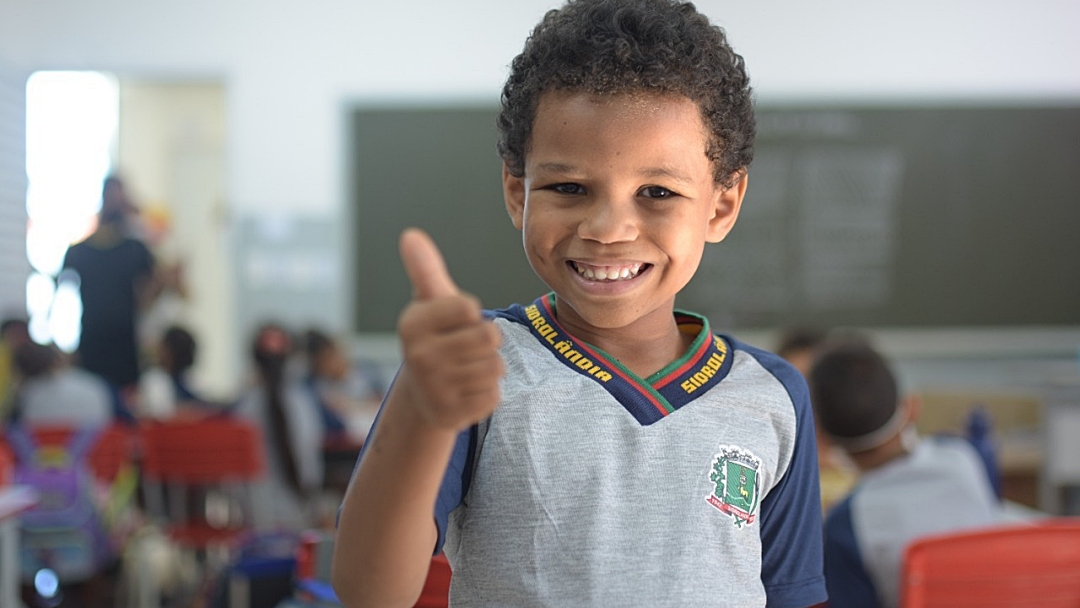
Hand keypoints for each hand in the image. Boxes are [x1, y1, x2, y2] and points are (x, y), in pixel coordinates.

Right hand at [396, 228, 503, 429]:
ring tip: (467, 369)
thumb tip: (410, 234)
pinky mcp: (453, 413)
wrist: (423, 397)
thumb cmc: (434, 339)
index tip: (456, 323)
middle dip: (487, 341)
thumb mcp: (428, 303)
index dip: (472, 314)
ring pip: (495, 366)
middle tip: (466, 349)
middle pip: (488, 336)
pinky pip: (494, 394)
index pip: (469, 307)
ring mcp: (435, 388)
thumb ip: (425, 269)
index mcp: (413, 324)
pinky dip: (489, 391)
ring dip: (490, 367)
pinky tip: (467, 391)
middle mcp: (419, 356)